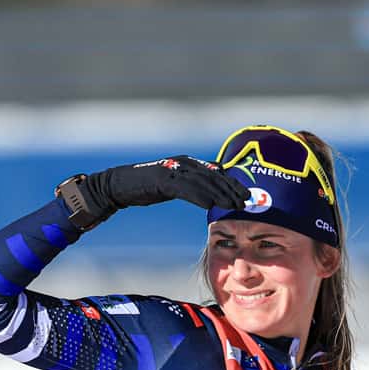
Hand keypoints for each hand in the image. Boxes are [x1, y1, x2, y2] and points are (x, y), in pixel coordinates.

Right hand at [68, 156, 248, 227]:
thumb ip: (194, 184)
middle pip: (214, 176)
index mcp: (189, 163)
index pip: (217, 172)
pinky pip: (185, 189)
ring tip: (233, 206)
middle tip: (245, 202)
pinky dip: (199, 197)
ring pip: (203, 183)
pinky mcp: (163, 180)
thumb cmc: (149, 187)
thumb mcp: (175, 183)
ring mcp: (173, 170)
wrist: (122, 185)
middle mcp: (184, 163)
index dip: (233, 184)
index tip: (247, 195)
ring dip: (220, 195)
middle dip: (231, 190)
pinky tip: (210, 206)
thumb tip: (213, 190)